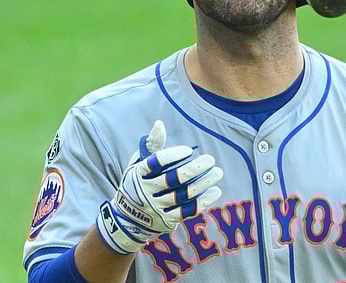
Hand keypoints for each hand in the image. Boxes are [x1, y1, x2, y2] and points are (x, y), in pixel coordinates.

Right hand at [96, 120, 222, 254]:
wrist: (127, 220)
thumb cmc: (138, 183)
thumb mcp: (139, 164)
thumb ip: (152, 145)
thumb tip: (159, 124)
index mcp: (139, 174)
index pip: (156, 162)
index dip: (173, 155)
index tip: (189, 150)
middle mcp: (146, 191)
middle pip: (174, 179)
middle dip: (195, 168)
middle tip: (210, 159)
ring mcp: (156, 208)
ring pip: (184, 194)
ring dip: (204, 182)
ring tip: (218, 172)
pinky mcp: (167, 220)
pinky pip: (188, 210)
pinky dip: (204, 201)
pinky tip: (216, 191)